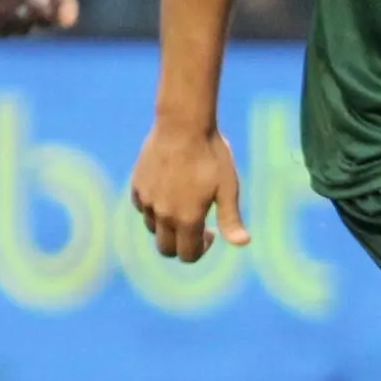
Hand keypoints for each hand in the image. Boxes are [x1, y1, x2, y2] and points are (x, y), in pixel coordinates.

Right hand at [131, 118, 247, 261]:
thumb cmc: (211, 155)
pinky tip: (167, 192)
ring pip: (152, 229)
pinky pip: (142, 208)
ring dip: (167, 226)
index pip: (188, 255)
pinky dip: (153, 209)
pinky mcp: (137, 185)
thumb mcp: (228, 188)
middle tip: (195, 225)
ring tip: (182, 205)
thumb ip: (231, 219)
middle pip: (166, 249)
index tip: (211, 232)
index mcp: (187, 219)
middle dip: (181, 245)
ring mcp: (147, 200)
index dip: (202, 250)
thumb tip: (243, 244)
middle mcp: (162, 215)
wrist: (183, 124)